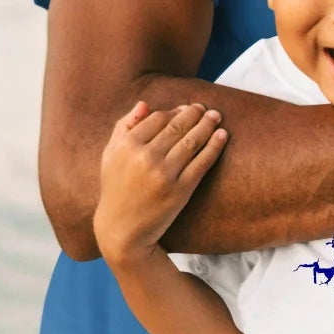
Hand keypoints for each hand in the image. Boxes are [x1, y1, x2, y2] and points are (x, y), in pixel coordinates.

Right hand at [93, 102, 227, 266]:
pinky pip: (202, 162)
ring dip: (208, 126)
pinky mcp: (180, 191)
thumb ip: (124, 126)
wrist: (122, 230)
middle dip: (195, 114)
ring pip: (192, 142)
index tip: (186, 109)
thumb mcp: (110, 155)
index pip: (159, 118)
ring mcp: (164, 174)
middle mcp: (145, 157)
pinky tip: (222, 136)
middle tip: (206, 109)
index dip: (175, 111)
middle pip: (177, 127)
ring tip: (217, 117)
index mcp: (127, 145)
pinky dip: (214, 147)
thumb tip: (145, 104)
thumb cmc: (116, 188)